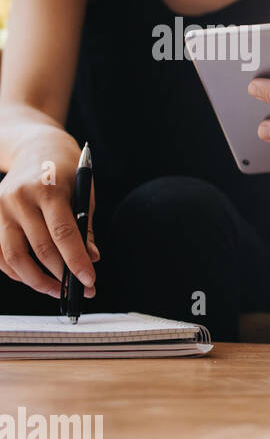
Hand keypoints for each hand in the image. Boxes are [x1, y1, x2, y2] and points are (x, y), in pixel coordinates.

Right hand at [0, 131, 98, 298]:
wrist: (35, 147)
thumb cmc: (66, 172)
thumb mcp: (85, 193)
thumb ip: (86, 228)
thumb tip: (91, 260)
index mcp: (48, 188)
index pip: (63, 233)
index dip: (76, 261)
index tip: (90, 282)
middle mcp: (19, 198)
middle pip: (39, 248)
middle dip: (62, 275)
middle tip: (83, 291)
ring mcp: (0, 208)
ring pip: (14, 257)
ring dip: (38, 280)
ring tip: (59, 291)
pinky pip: (0, 254)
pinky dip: (18, 272)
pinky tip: (36, 279)